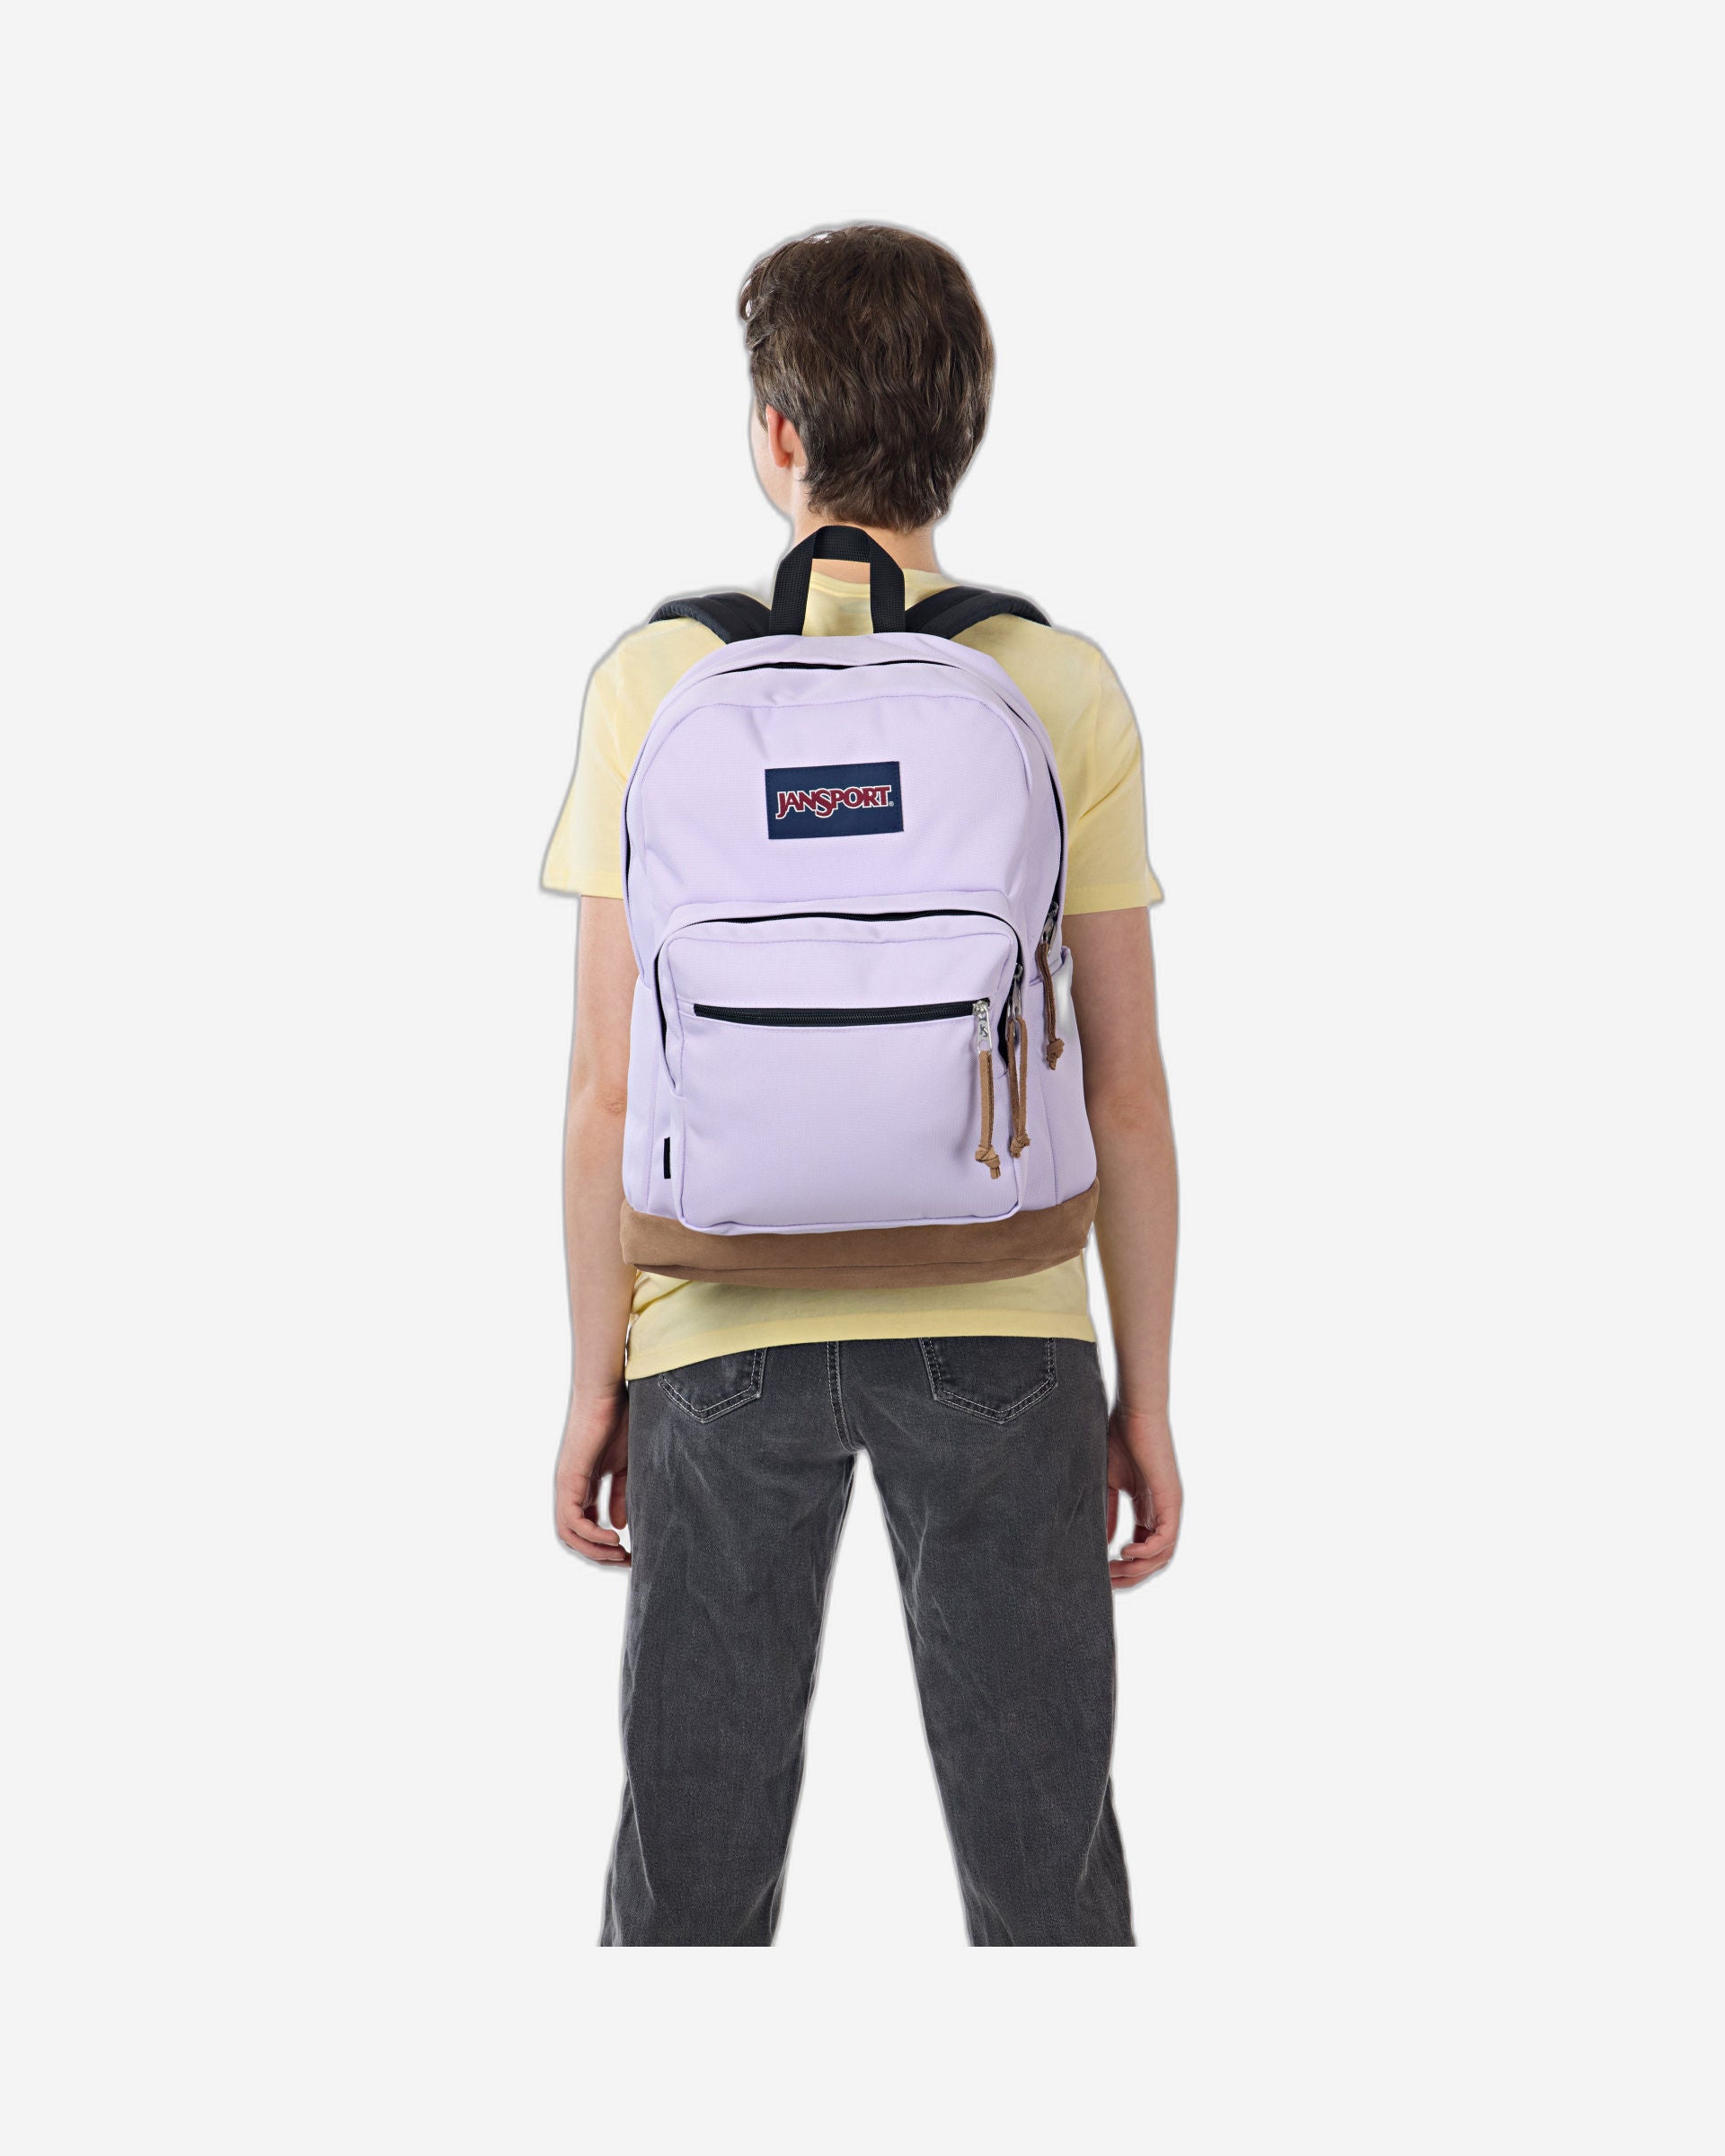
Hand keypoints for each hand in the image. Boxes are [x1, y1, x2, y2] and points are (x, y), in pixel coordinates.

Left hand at [554, 1387, 630, 1566]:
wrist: (608, 1392)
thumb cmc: (619, 1420)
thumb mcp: (625, 1466)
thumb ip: (621, 1495)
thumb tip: (620, 1525)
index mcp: (583, 1486)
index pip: (586, 1527)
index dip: (605, 1545)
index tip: (630, 1553)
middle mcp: (570, 1489)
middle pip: (574, 1537)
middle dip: (600, 1554)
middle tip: (627, 1562)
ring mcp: (566, 1485)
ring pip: (569, 1534)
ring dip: (595, 1550)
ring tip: (620, 1554)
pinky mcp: (568, 1479)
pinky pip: (572, 1520)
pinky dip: (591, 1535)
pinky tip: (615, 1537)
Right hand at [1106, 1403, 1181, 1588]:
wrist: (1135, 1412)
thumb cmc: (1120, 1439)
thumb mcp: (1109, 1484)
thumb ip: (1109, 1514)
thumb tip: (1106, 1544)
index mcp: (1150, 1510)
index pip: (1145, 1551)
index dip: (1126, 1568)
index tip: (1104, 1576)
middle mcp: (1164, 1513)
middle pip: (1156, 1560)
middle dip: (1132, 1576)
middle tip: (1108, 1583)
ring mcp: (1170, 1508)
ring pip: (1163, 1555)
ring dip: (1139, 1569)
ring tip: (1114, 1570)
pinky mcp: (1171, 1500)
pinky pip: (1166, 1538)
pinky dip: (1148, 1552)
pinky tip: (1125, 1552)